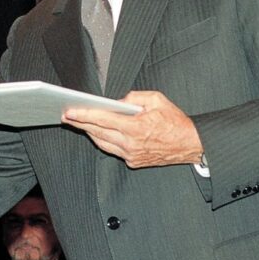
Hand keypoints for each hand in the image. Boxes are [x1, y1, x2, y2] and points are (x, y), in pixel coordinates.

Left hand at [62, 90, 201, 168]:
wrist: (191, 145)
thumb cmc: (175, 121)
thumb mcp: (157, 99)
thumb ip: (134, 97)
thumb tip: (117, 102)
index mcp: (135, 127)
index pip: (103, 119)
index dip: (83, 115)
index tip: (69, 111)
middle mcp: (131, 144)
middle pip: (98, 132)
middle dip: (80, 123)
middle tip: (67, 115)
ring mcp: (131, 155)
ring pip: (102, 143)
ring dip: (89, 133)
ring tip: (78, 122)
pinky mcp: (134, 162)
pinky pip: (112, 150)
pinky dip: (103, 140)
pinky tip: (96, 132)